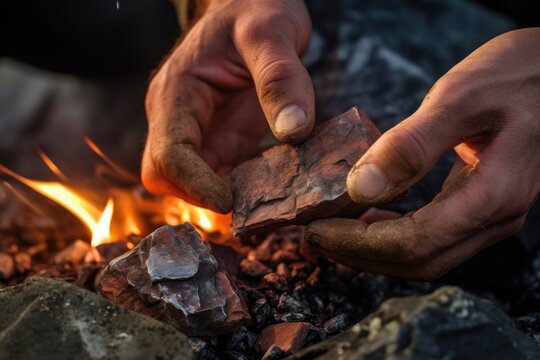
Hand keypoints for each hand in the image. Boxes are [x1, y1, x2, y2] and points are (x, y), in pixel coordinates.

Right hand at [142, 0, 312, 212]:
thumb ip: (280, 77)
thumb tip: (293, 131)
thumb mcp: (271, 32)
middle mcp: (179, 119)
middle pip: (169, 178)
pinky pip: (225, 176)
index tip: (230, 200)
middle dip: (204, 196)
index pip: (167, 155)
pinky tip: (279, 182)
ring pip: (195, 185)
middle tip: (254, 201)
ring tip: (273, 195)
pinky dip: (246, 187)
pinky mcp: (223, 140)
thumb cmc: (254, 9)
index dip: (193, 185)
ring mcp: (200, 132)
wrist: (252, 6)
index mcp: (176, 94)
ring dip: (229, 196)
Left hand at [306, 28, 539, 279]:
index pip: (414, 242)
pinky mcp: (483, 205)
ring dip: (375, 251)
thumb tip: (360, 188)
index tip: (317, 230)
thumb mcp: (459, 99)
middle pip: (419, 261)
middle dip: (360, 255)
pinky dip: (395, 236)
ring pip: (427, 256)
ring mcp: (492, 215)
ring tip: (333, 232)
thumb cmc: (516, 75)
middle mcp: (495, 217)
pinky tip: (369, 219)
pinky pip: (435, 237)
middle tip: (314, 237)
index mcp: (492, 194)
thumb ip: (411, 145)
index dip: (358, 244)